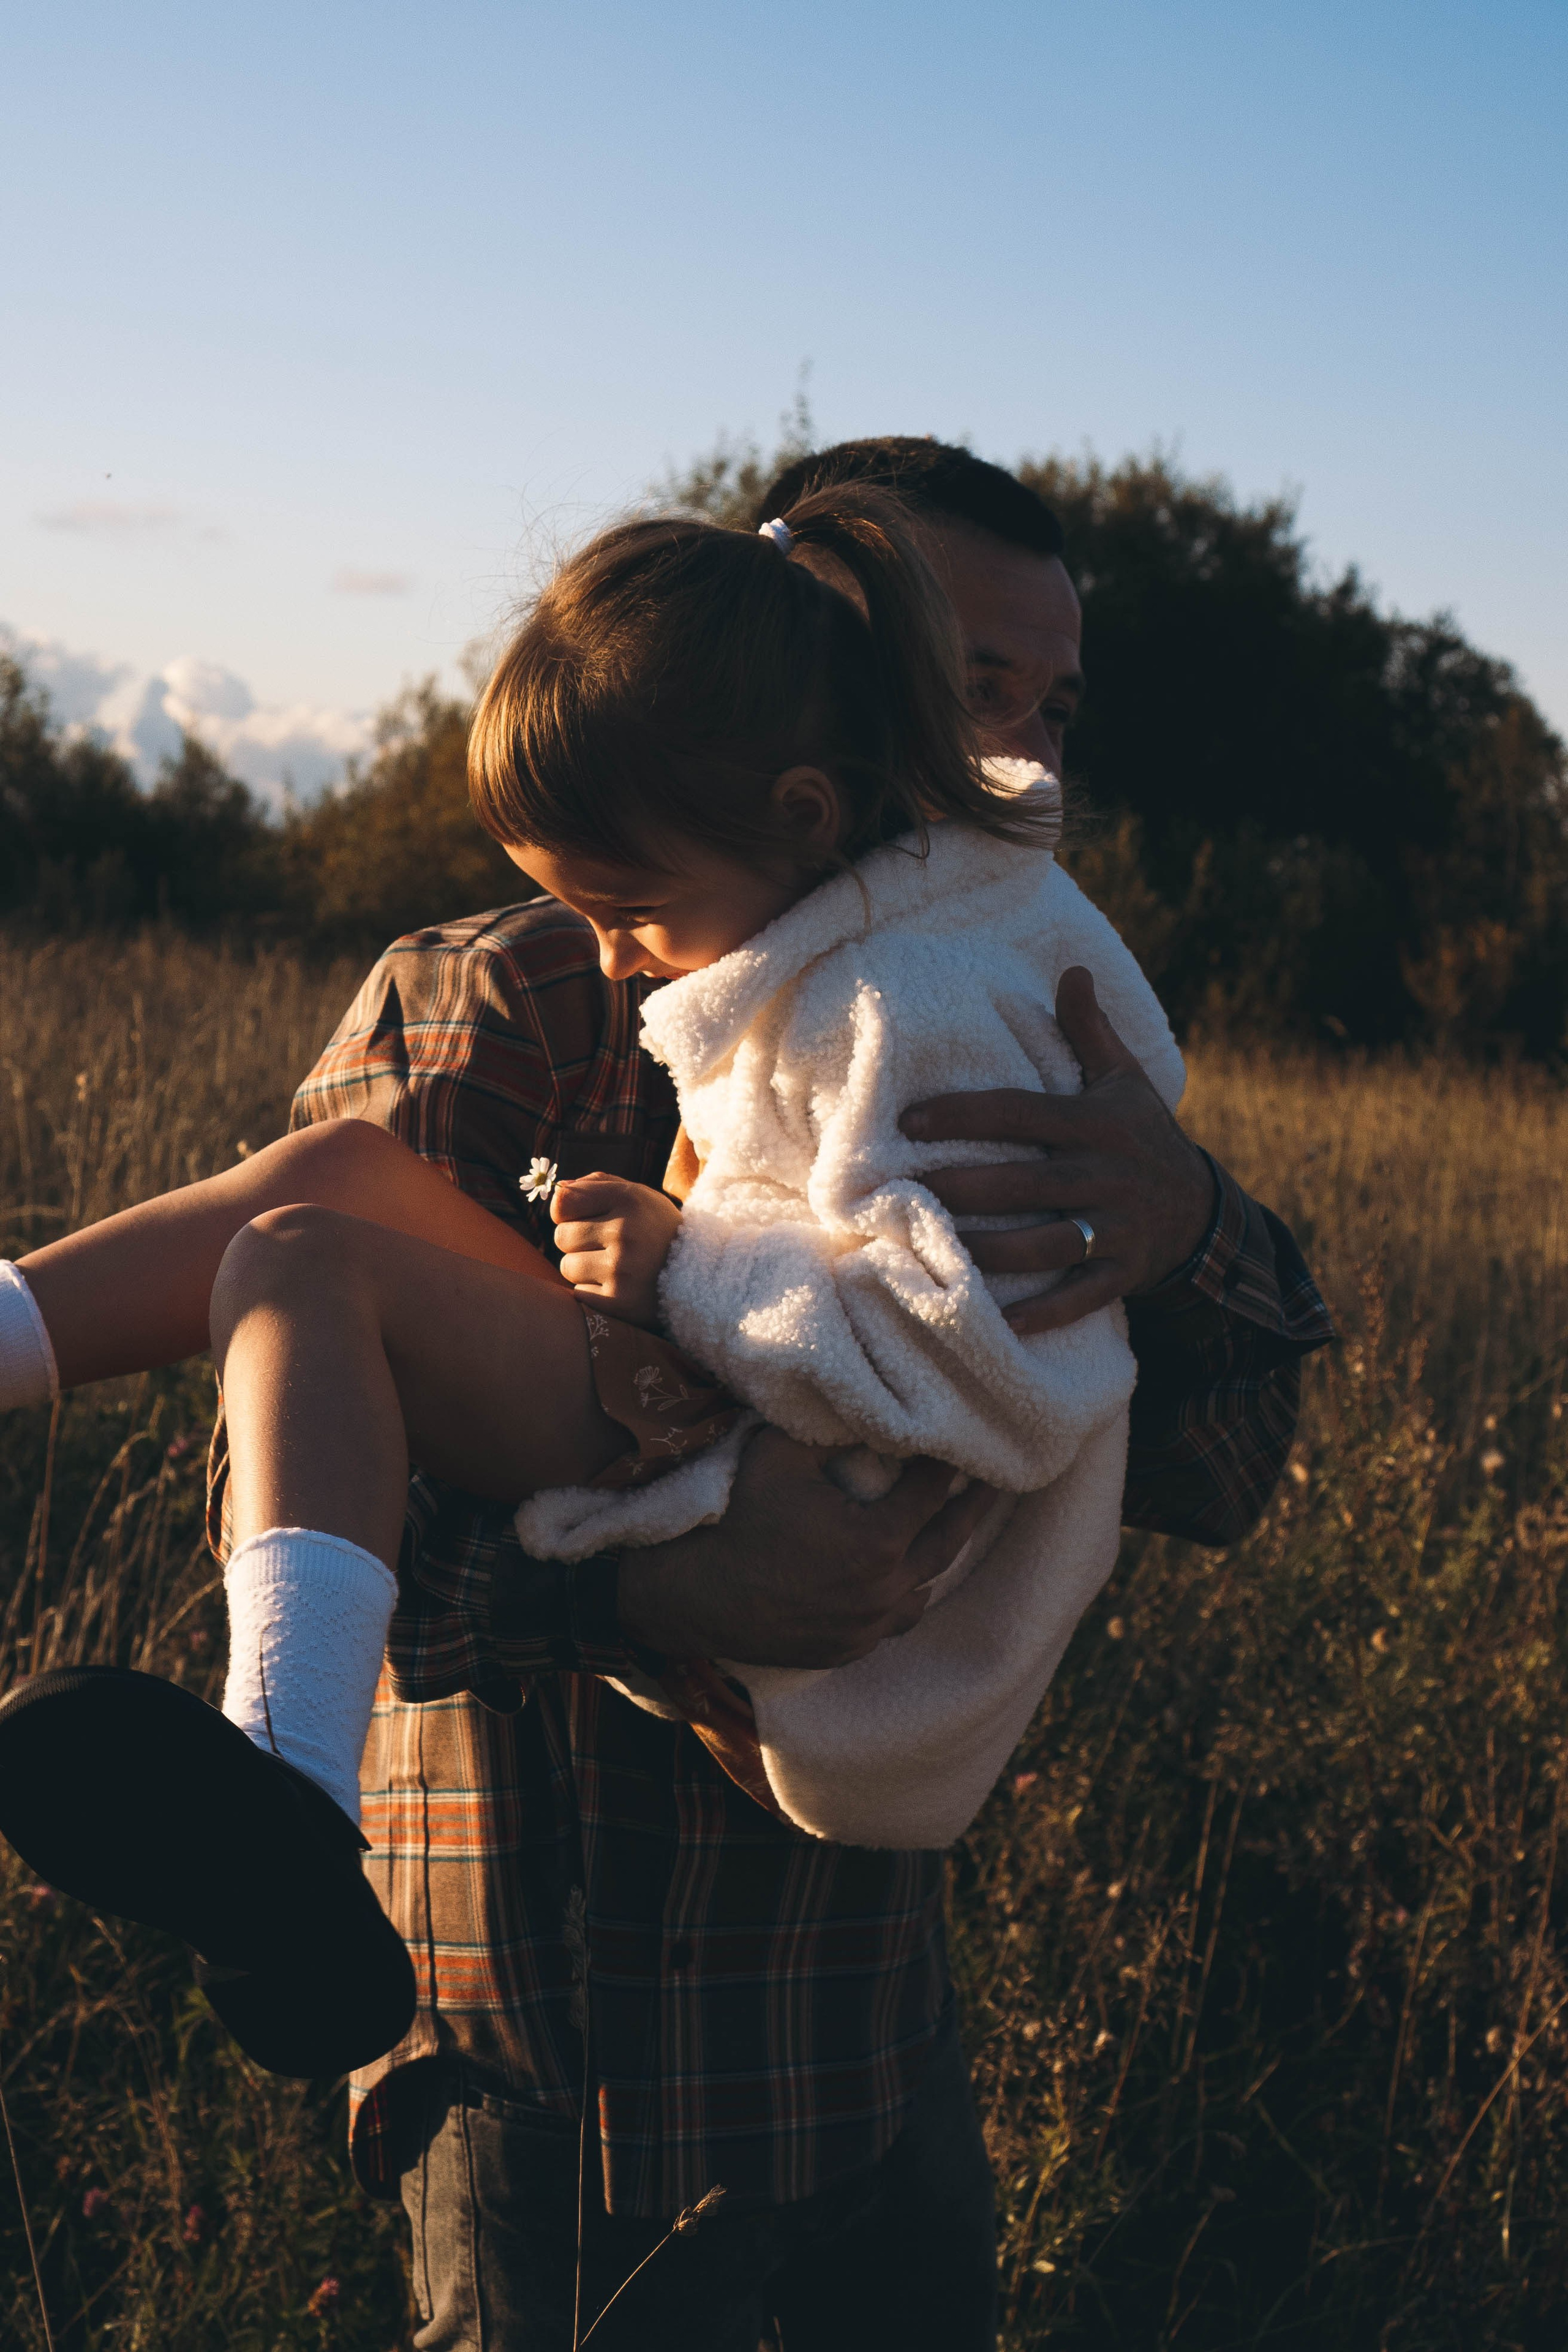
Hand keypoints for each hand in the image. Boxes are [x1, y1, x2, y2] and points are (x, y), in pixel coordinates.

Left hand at [551, 1174, 681, 1325]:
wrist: (699, 1275)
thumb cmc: (655, 1229)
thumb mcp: (636, 1196)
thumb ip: (594, 1186)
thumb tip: (555, 1193)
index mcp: (629, 1198)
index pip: (563, 1203)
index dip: (567, 1213)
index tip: (583, 1218)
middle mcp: (626, 1231)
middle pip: (561, 1236)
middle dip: (576, 1242)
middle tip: (606, 1246)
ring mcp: (622, 1269)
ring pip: (567, 1267)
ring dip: (583, 1269)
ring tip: (614, 1267)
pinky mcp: (620, 1302)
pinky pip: (579, 1294)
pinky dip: (593, 1293)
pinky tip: (619, 1287)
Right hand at [618, 1425, 996, 1667]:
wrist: (694, 1596)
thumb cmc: (737, 1517)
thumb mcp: (779, 1454)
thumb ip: (829, 1429)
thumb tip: (866, 1405)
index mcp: (878, 1540)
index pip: (931, 1490)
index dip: (946, 1461)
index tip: (960, 1441)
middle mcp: (885, 1589)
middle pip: (946, 1542)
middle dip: (970, 1508)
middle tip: (992, 1483)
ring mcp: (867, 1627)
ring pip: (922, 1591)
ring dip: (935, 1558)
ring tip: (946, 1531)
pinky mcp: (845, 1649)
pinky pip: (891, 1624)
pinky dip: (902, 1598)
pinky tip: (900, 1580)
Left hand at [900, 965, 1216, 1337]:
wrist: (1204, 1212)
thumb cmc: (1144, 1137)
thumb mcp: (1125, 1081)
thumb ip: (1090, 1032)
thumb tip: (1072, 970)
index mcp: (1097, 1123)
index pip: (1021, 1113)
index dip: (964, 1114)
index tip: (908, 1121)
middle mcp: (1108, 1175)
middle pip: (1028, 1184)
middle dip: (966, 1189)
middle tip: (904, 1194)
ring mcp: (1118, 1229)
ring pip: (1048, 1244)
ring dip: (991, 1252)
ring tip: (934, 1252)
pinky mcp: (1123, 1275)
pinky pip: (1080, 1296)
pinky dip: (1042, 1312)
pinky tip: (997, 1319)